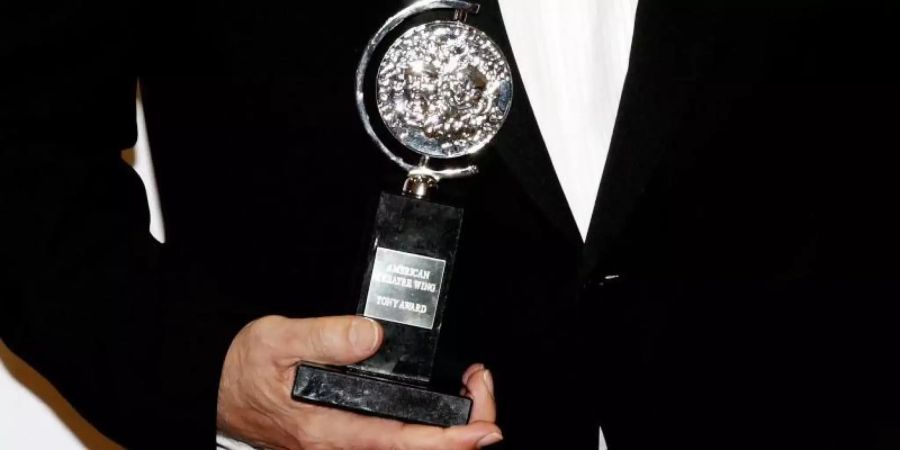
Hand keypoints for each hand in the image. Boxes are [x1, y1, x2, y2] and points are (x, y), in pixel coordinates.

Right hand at [217, 315, 501, 448]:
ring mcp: (342, 445)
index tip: (481, 427)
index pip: (400, 442)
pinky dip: (425, 429)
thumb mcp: (277, 339)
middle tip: (482, 391)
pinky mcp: (343, 438)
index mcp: (327, 429)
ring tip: (472, 395)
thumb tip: (372, 336)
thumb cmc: (242, 369)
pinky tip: (439, 409)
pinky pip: (392, 443)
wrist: (214, 387)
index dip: (448, 439)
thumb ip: (325, 336)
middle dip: (460, 432)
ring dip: (446, 430)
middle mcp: (339, 445)